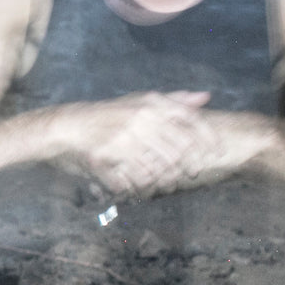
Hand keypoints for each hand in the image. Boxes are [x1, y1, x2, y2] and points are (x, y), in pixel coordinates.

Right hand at [78, 91, 218, 197]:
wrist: (66, 127)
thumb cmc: (107, 116)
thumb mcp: (140, 102)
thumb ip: (174, 100)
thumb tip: (206, 97)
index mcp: (149, 103)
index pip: (190, 120)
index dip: (208, 138)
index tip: (218, 152)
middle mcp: (139, 118)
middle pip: (179, 148)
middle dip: (189, 165)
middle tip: (191, 175)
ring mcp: (123, 137)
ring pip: (159, 167)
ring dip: (165, 179)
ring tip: (166, 184)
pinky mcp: (107, 155)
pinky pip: (135, 178)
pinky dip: (142, 186)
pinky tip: (142, 187)